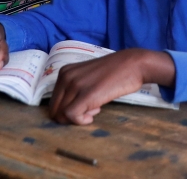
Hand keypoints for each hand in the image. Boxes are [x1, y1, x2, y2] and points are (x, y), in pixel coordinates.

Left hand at [48, 49, 174, 124]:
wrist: (132, 64)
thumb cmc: (114, 72)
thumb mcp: (87, 76)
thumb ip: (75, 88)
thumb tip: (67, 111)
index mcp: (64, 72)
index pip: (54, 101)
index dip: (66, 109)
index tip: (83, 106)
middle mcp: (66, 76)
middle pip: (54, 110)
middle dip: (69, 116)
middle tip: (89, 110)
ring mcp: (75, 85)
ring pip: (61, 114)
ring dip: (77, 118)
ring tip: (94, 109)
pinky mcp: (86, 95)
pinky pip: (71, 116)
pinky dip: (80, 121)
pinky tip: (93, 116)